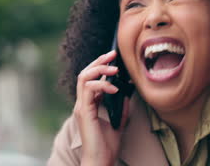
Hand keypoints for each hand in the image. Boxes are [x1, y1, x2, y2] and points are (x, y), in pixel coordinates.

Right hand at [73, 50, 129, 165]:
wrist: (101, 160)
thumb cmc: (107, 146)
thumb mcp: (118, 123)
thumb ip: (121, 109)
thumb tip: (127, 95)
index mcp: (89, 105)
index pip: (90, 79)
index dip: (100, 66)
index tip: (113, 59)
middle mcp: (83, 104)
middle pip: (85, 74)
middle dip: (98, 61)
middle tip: (112, 55)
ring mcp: (82, 107)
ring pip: (83, 78)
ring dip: (99, 70)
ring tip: (114, 70)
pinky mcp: (84, 112)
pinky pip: (89, 89)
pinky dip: (102, 84)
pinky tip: (114, 88)